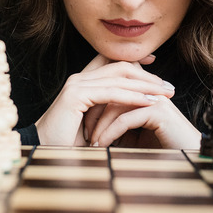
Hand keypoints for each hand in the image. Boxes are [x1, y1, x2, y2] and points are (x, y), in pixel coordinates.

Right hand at [34, 54, 173, 145]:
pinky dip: (133, 97)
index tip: (156, 64)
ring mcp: (77, 85)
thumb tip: (136, 108)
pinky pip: (112, 93)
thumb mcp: (95, 122)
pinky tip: (149, 102)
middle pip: (120, 67)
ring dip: (146, 86)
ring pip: (119, 78)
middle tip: (169, 87)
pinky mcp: (76, 96)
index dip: (135, 61)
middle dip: (148, 75)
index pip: (112, 62)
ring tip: (165, 94)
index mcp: (82, 81)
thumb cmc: (69, 142)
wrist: (44, 151)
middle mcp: (79, 78)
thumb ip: (110, 110)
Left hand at [87, 94, 200, 148]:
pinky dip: (109, 133)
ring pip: (115, 106)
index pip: (111, 88)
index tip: (82, 123)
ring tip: (90, 142)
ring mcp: (154, 98)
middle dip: (93, 113)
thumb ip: (118, 127)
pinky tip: (100, 145)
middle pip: (110, 92)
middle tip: (81, 132)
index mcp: (143, 91)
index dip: (95, 104)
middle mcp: (148, 90)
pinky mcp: (158, 111)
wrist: (189, 159)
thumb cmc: (162, 149)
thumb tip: (92, 131)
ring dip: (99, 125)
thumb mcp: (134, 136)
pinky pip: (125, 119)